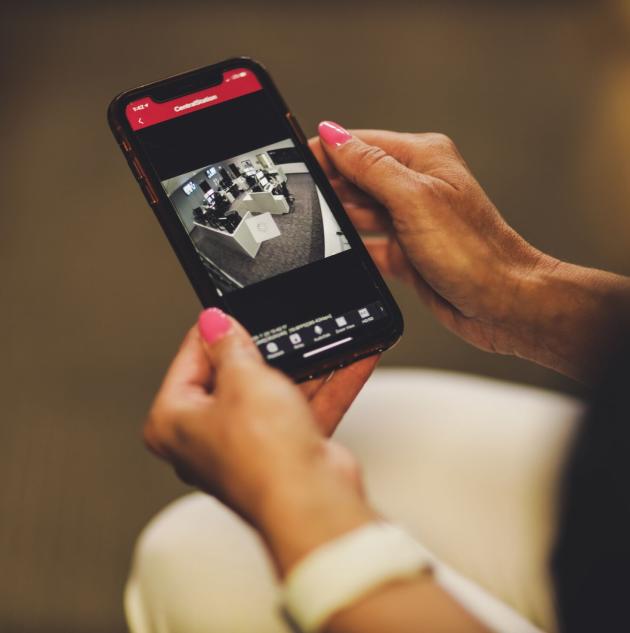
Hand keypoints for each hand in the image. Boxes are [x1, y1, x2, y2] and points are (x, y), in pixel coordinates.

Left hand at [144, 308, 375, 570]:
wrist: (312, 502)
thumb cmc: (263, 456)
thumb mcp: (243, 378)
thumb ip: (230, 346)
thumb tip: (215, 323)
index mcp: (173, 424)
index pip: (188, 362)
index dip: (213, 334)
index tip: (230, 314)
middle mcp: (205, 440)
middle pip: (232, 379)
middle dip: (262, 353)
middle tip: (274, 326)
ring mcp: (247, 448)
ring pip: (273, 395)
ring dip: (302, 368)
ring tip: (319, 339)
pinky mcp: (284, 454)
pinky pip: (303, 410)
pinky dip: (325, 388)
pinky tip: (347, 361)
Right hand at [313, 122, 629, 379]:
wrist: (503, 304)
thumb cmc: (474, 251)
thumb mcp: (414, 199)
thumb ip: (370, 167)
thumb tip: (335, 136)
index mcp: (421, 159)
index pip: (360, 144)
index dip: (326, 150)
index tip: (295, 160)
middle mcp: (415, 187)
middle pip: (356, 178)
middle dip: (329, 186)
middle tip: (299, 197)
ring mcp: (410, 221)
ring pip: (359, 212)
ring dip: (339, 218)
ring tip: (312, 225)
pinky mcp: (407, 253)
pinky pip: (369, 245)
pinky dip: (353, 248)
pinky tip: (337, 251)